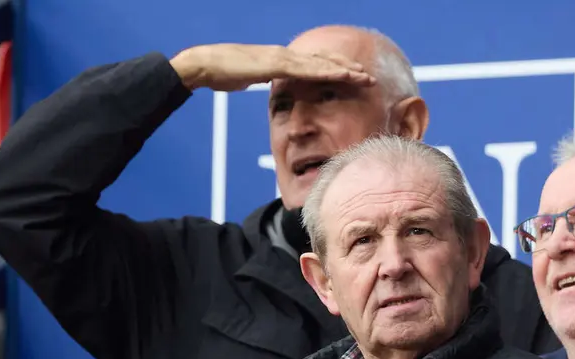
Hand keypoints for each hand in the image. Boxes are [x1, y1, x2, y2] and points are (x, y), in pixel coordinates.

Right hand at [169, 43, 375, 91]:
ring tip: (364, 76)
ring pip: (320, 63)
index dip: (336, 69)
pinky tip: (342, 75)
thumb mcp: (251, 79)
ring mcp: (282, 58)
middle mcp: (286, 56)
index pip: (315, 64)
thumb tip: (274, 87)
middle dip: (348, 69)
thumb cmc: (224, 73)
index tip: (355, 76)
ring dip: (345, 70)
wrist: (204, 65)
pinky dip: (326, 72)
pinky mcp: (276, 64)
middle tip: (370, 77)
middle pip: (324, 61)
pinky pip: (306, 69)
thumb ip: (266, 81)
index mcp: (282, 60)